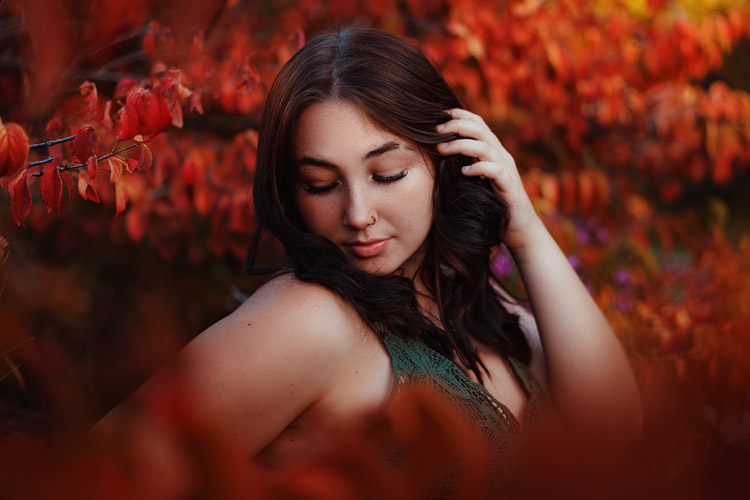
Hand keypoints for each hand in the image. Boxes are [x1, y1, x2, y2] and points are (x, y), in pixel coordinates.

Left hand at [436, 108, 542, 251]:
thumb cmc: (493, 203)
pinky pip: (495, 171)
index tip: (438, 115)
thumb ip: (465, 164)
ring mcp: (507, 170)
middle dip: (456, 126)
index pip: (478, 124)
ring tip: (441, 150)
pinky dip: (479, 168)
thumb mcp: (476, 179)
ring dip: (461, 145)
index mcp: (493, 151)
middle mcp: (501, 156)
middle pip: (480, 130)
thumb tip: (437, 154)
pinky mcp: (509, 186)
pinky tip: (464, 172)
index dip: (459, 115)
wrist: (520, 227)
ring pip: (485, 147)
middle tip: (436, 130)